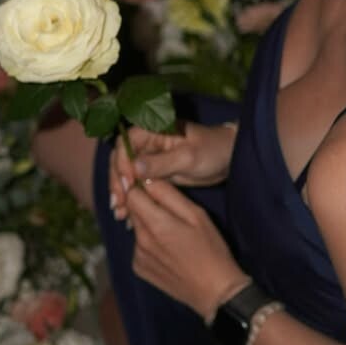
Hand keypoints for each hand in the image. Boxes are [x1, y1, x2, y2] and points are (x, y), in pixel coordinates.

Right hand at [108, 120, 236, 217]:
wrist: (228, 157)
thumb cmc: (212, 150)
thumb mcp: (188, 157)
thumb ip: (161, 162)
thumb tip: (134, 168)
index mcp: (152, 130)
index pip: (125, 143)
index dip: (122, 162)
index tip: (127, 182)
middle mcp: (147, 142)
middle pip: (120, 160)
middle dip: (117, 182)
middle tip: (119, 203)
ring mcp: (149, 158)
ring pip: (126, 174)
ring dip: (121, 192)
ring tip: (120, 214)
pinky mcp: (154, 172)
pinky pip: (136, 184)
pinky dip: (131, 198)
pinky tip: (127, 214)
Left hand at [125, 178, 245, 320]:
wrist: (214, 291)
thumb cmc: (211, 250)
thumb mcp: (197, 215)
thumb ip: (169, 195)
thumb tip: (148, 179)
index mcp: (155, 224)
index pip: (132, 194)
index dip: (143, 188)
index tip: (156, 189)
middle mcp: (140, 241)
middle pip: (132, 210)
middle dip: (147, 206)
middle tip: (171, 213)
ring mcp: (138, 257)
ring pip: (137, 228)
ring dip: (149, 225)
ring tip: (174, 235)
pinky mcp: (140, 269)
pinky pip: (139, 247)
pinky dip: (150, 244)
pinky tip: (169, 251)